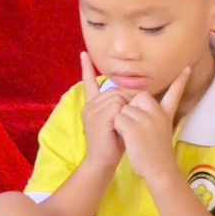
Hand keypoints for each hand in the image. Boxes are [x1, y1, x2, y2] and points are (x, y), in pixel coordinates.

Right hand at [80, 52, 130, 170]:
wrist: (103, 162)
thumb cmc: (113, 143)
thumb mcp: (116, 121)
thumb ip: (119, 106)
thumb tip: (131, 95)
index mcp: (92, 105)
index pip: (89, 83)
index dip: (86, 68)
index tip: (83, 54)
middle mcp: (90, 105)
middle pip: (115, 90)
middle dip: (128, 101)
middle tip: (130, 118)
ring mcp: (92, 111)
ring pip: (118, 97)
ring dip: (128, 109)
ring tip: (125, 125)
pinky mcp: (97, 118)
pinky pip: (117, 107)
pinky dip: (124, 115)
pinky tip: (121, 126)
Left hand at [114, 67, 189, 180]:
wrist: (159, 170)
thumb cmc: (157, 155)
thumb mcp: (162, 132)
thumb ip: (154, 117)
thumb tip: (142, 105)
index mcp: (165, 114)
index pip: (174, 93)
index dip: (180, 81)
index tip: (186, 68)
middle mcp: (157, 113)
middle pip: (137, 97)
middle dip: (131, 109)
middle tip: (138, 130)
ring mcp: (145, 118)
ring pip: (124, 108)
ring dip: (123, 122)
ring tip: (134, 138)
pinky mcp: (133, 126)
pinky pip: (118, 119)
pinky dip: (118, 128)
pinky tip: (127, 139)